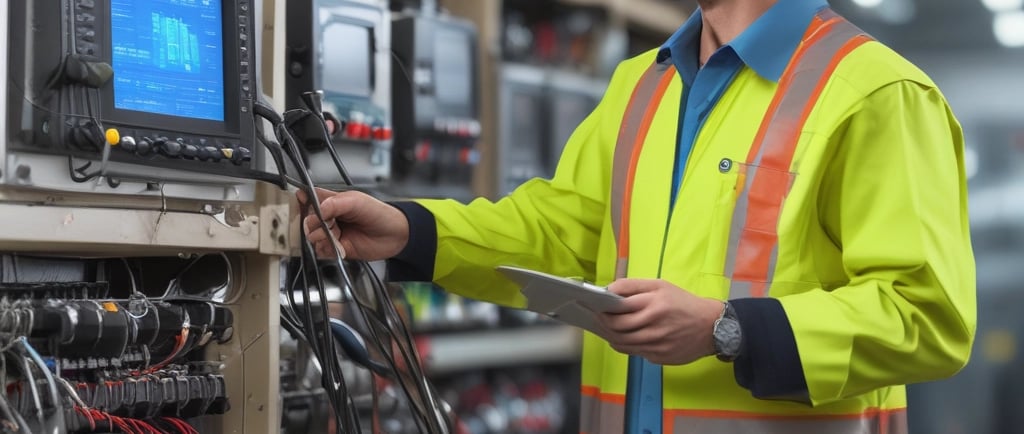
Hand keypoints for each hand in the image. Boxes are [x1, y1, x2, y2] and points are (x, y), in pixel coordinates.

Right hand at [296, 188, 409, 260]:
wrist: (394, 235)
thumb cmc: (378, 213)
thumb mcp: (356, 201)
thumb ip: (334, 204)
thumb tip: (317, 211)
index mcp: (331, 201)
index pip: (308, 198)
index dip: (303, 202)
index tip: (305, 207)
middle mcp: (329, 217)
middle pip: (306, 220)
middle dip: (313, 223)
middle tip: (329, 223)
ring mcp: (331, 233)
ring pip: (311, 237)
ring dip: (321, 237)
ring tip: (336, 234)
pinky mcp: (336, 249)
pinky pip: (321, 251)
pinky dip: (327, 249)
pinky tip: (338, 245)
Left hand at [597, 279, 723, 364]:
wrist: (713, 326)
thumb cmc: (684, 303)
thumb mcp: (661, 286)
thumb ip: (634, 286)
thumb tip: (609, 291)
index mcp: (654, 303)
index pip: (618, 306)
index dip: (603, 307)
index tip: (595, 304)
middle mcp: (654, 324)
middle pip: (616, 327)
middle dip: (603, 322)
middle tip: (597, 318)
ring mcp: (657, 343)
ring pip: (622, 343)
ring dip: (610, 336)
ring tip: (606, 328)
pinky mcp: (660, 357)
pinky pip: (634, 352)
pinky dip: (623, 345)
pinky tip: (621, 338)